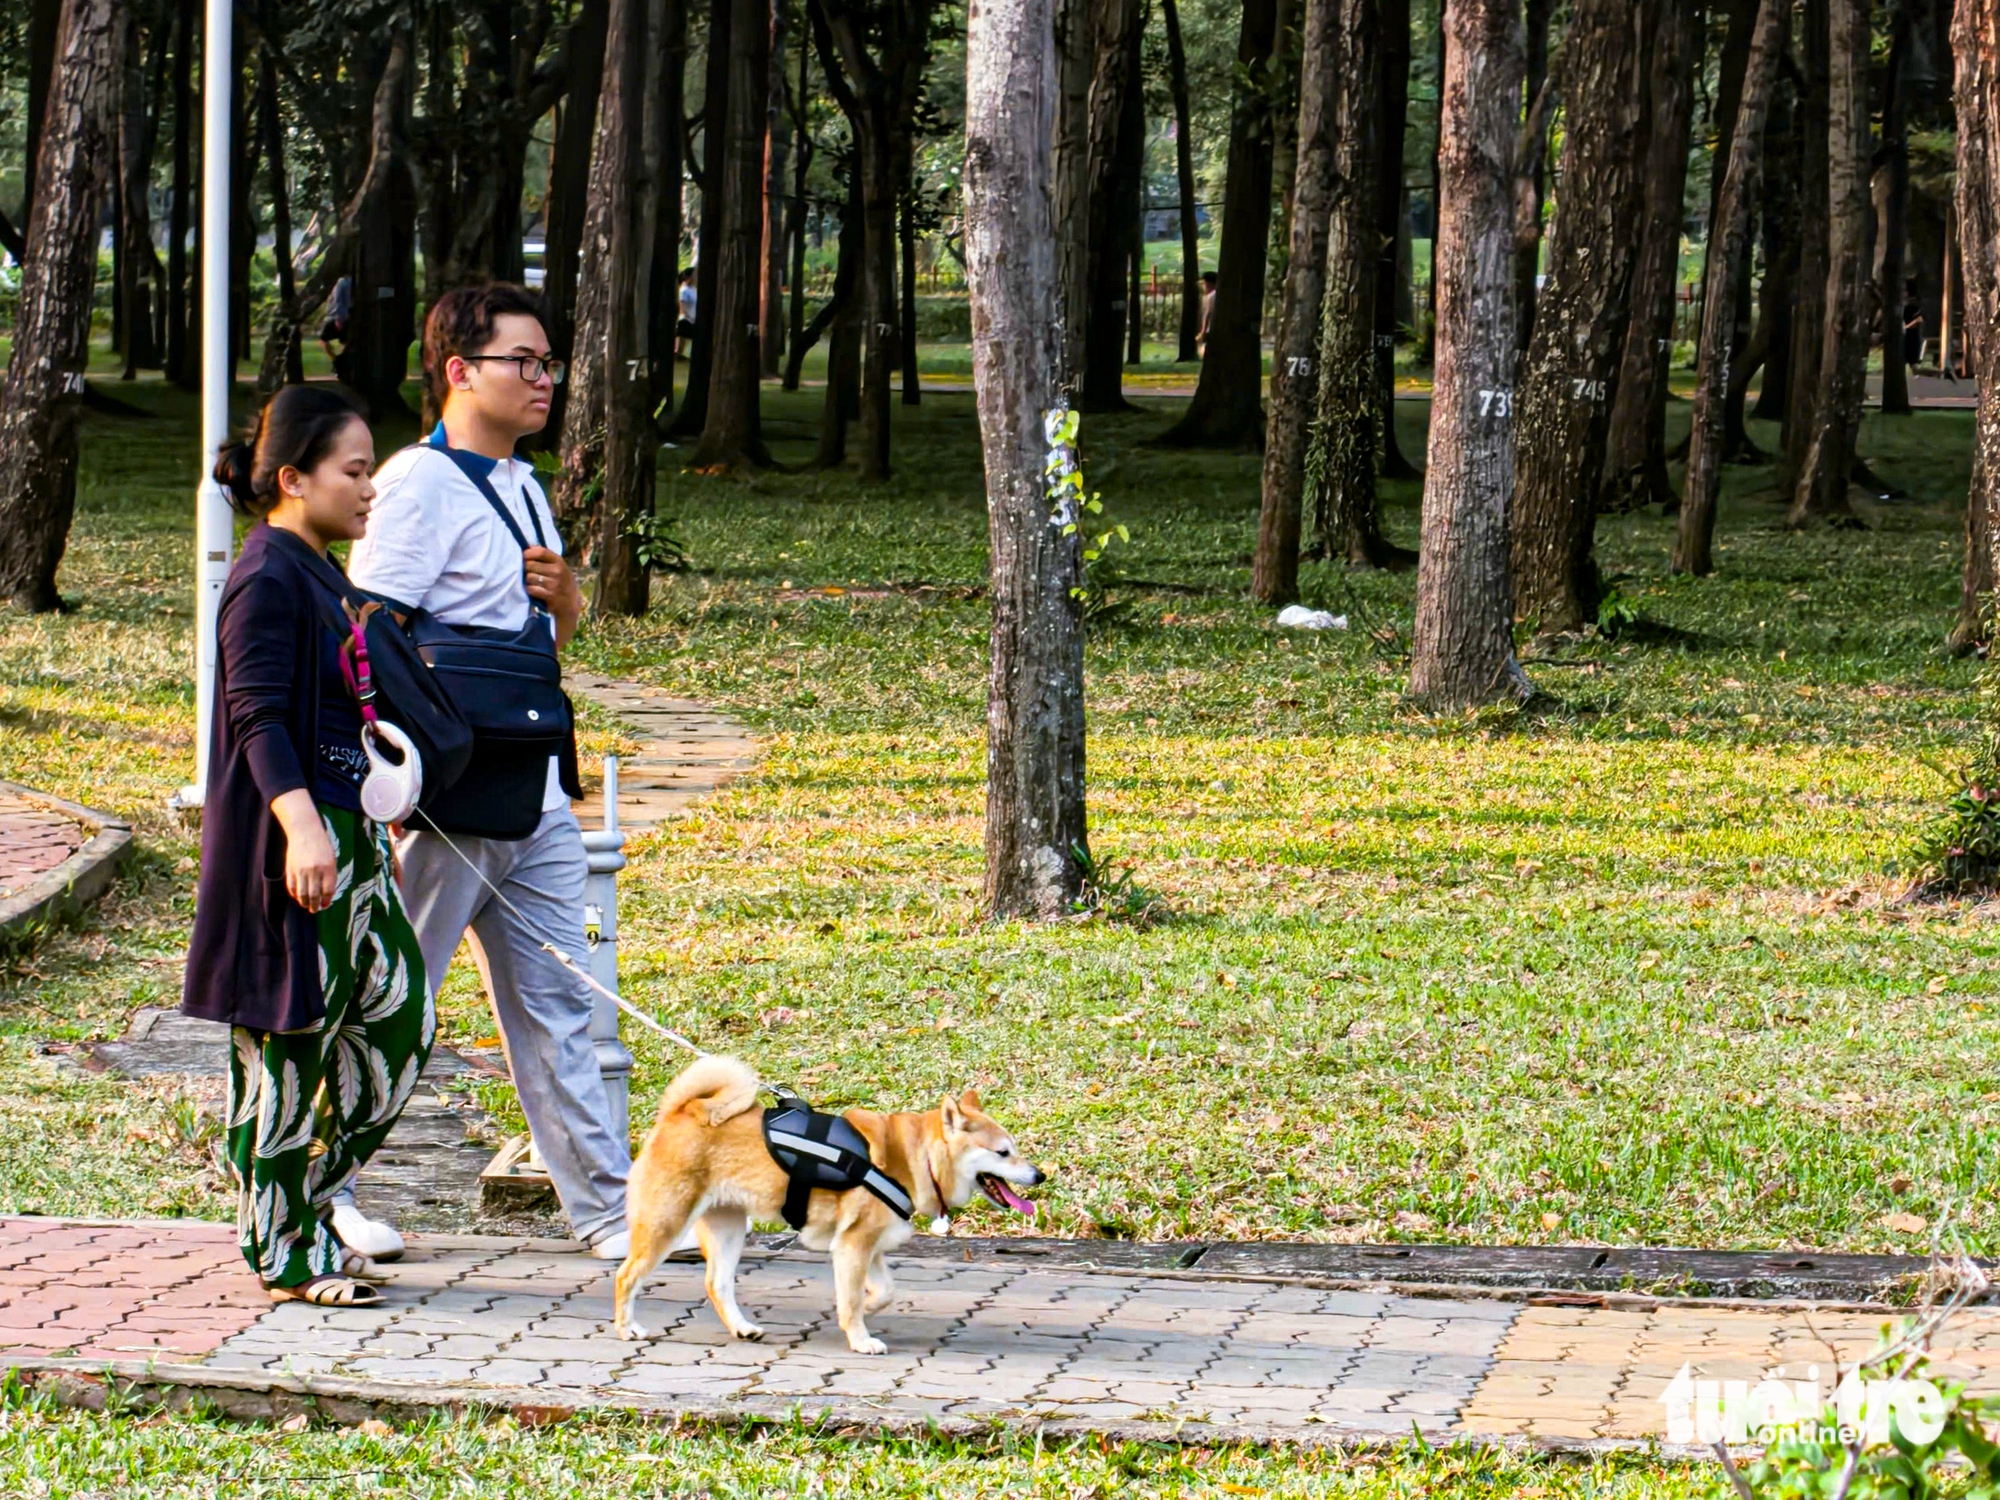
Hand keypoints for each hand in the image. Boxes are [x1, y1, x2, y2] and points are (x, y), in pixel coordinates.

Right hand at [271, 789, 337, 912]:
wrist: (305, 832)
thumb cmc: (322, 846)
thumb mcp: (331, 859)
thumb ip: (329, 875)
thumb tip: (326, 894)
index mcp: (328, 868)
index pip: (328, 891)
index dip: (326, 900)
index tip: (325, 905)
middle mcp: (315, 871)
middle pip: (314, 895)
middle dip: (315, 905)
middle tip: (315, 910)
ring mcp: (301, 871)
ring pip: (302, 893)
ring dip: (304, 902)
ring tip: (307, 906)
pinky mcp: (290, 870)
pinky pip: (292, 887)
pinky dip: (295, 894)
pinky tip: (298, 897)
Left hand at [523, 545, 581, 647]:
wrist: (570, 603)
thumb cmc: (560, 582)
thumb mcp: (558, 567)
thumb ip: (545, 558)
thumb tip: (526, 547)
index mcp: (559, 561)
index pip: (540, 551)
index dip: (528, 553)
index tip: (524, 557)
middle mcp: (558, 571)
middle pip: (530, 565)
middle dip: (526, 569)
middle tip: (528, 574)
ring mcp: (555, 584)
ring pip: (529, 578)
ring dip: (527, 581)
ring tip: (532, 583)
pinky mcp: (550, 595)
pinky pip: (531, 589)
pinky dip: (530, 590)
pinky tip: (534, 591)